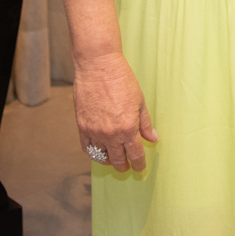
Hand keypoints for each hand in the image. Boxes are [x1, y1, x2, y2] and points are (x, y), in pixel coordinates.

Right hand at [74, 51, 157, 172]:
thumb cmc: (121, 80)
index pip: (135, 155)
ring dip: (108, 160)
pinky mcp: (81, 126)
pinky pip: (86, 147)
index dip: (138, 164)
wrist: (98, 66)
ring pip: (101, 156)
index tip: (140, 168)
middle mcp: (111, 134)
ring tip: (113, 160)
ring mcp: (95, 131)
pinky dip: (93, 152)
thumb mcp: (140, 101)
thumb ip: (145, 124)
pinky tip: (98, 150)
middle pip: (118, 160)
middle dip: (124, 166)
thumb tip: (153, 139)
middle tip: (127, 167)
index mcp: (128, 128)